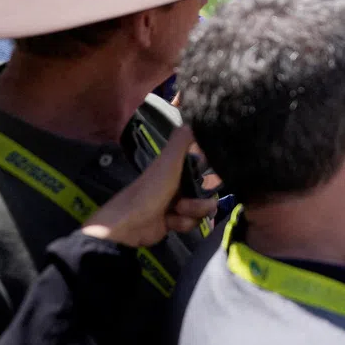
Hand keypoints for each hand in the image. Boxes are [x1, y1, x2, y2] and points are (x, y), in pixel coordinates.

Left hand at [81, 126, 217, 247]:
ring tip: (177, 212)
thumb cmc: (150, 190)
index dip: (212, 174)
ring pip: (202, 209)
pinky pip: (191, 223)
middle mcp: (179, 185)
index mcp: (178, 168)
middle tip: (187, 202)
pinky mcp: (175, 221)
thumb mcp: (167, 162)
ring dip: (193, 212)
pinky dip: (182, 224)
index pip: (204, 168)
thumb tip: (194, 119)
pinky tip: (170, 223)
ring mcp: (178, 204)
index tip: (214, 179)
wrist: (130, 224)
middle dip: (202, 201)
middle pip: (207, 192)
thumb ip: (181, 142)